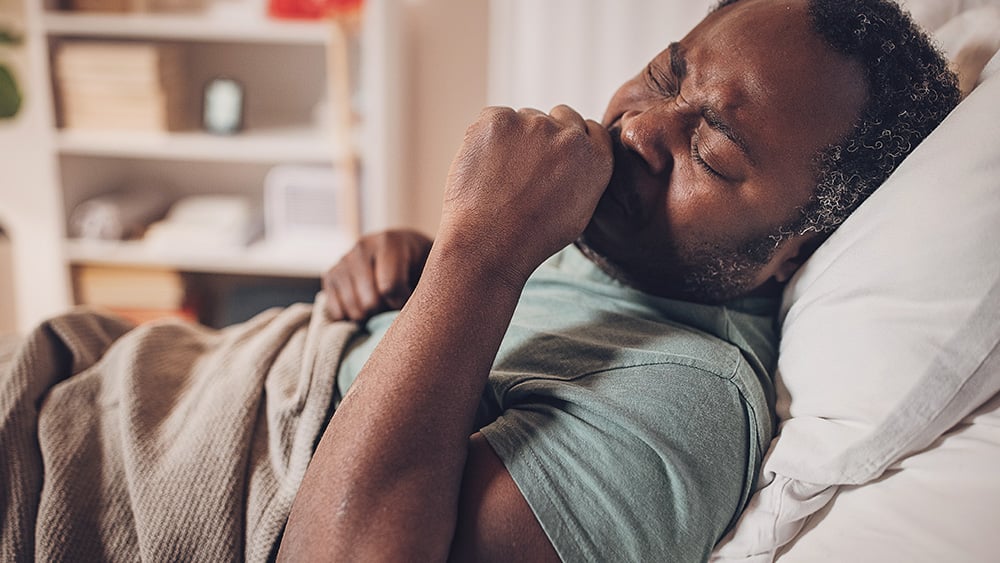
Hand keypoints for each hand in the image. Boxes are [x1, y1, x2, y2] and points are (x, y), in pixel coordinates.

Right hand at [323, 229, 433, 320]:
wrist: (404, 251)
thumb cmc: (422, 266)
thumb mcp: (433, 269)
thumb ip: (428, 285)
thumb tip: (415, 315)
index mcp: (390, 241)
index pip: (389, 287)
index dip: (402, 304)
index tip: (412, 303)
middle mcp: (362, 246)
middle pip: (370, 302)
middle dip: (386, 311)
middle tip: (396, 305)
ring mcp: (343, 260)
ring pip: (354, 309)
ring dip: (370, 317)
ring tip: (383, 305)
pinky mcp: (330, 275)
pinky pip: (337, 312)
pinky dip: (352, 318)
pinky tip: (366, 306)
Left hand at [437, 105, 612, 283]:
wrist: (490, 242)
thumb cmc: (531, 236)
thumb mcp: (578, 211)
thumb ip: (584, 174)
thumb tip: (574, 155)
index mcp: (595, 158)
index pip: (589, 128)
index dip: (571, 139)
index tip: (555, 155)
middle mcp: (570, 135)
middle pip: (559, 116)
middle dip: (545, 135)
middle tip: (525, 167)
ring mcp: (534, 124)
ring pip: (525, 117)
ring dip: (515, 136)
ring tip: (501, 175)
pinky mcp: (499, 120)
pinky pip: (493, 118)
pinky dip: (486, 136)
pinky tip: (484, 167)